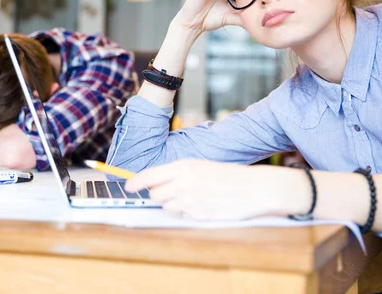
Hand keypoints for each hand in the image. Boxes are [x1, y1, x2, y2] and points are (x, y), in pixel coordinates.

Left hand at [125, 159, 284, 220]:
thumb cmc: (229, 175)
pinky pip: (181, 216)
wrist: (254, 188)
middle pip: (154, 195)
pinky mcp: (198, 216)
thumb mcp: (202, 166)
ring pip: (165, 208)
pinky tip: (199, 205)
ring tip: (189, 198)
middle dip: (158, 195)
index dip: (135, 182)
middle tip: (170, 191)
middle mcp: (184, 184)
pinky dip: (184, 213)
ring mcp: (190, 201)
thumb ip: (180, 173)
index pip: (149, 176)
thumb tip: (157, 183)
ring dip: (171, 205)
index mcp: (184, 167)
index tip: (127, 186)